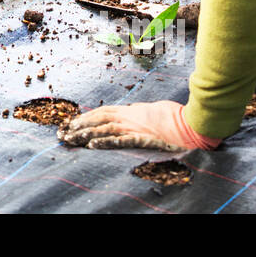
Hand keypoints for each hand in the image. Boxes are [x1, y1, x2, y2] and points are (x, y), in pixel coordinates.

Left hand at [57, 100, 221, 151]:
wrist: (192, 123)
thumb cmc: (176, 117)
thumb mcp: (154, 110)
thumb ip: (140, 112)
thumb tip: (133, 112)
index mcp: (131, 111)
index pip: (102, 112)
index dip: (86, 117)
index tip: (72, 123)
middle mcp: (129, 117)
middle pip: (98, 119)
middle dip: (79, 126)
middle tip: (63, 133)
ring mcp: (135, 127)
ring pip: (104, 129)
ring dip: (85, 134)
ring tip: (71, 138)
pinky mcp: (142, 138)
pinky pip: (120, 141)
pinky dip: (104, 142)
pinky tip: (92, 146)